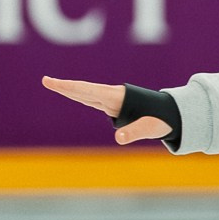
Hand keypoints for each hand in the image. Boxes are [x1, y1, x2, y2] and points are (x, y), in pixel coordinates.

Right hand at [42, 76, 172, 144]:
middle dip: (65, 86)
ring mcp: (113, 101)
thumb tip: (118, 139)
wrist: (173, 114)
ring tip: (53, 84)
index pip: (89, 92)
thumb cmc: (162, 119)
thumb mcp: (151, 128)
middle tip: (46, 80)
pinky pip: (93, 100)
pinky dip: (81, 97)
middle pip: (84, 91)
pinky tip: (73, 94)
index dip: (70, 87)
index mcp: (118, 98)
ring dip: (70, 90)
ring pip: (87, 95)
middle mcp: (113, 97)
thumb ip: (135, 132)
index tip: (54, 82)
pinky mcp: (115, 107)